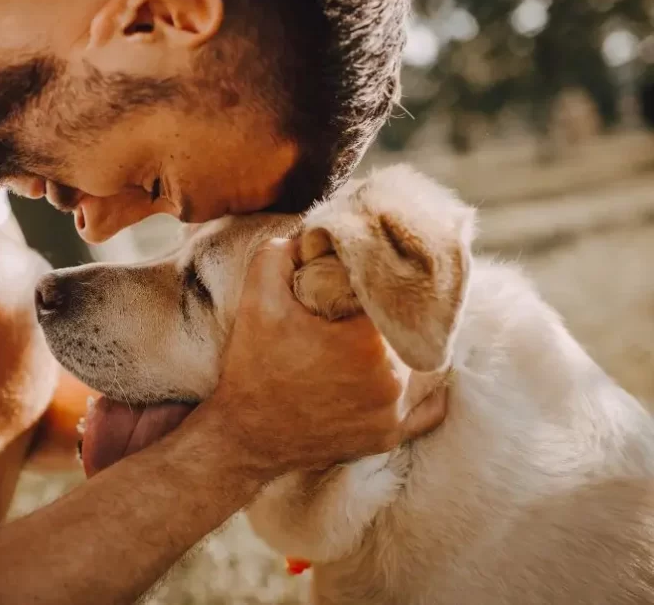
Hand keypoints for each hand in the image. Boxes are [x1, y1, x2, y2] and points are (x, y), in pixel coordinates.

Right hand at [205, 238, 446, 477]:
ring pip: (425, 364)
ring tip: (387, 331)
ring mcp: (394, 413)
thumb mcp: (258, 299)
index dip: (381, 279)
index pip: (395, 294)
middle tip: (371, 303)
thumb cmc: (252, 368)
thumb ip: (281, 253)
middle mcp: (393, 380)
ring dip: (409, 345)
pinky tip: (408, 370)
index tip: (364, 275)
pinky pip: (428, 409)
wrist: (244, 436)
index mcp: (369, 342)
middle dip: (394, 312)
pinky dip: (424, 389)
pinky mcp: (389, 436)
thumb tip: (311, 236)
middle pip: (412, 328)